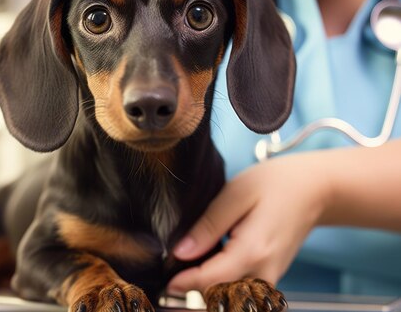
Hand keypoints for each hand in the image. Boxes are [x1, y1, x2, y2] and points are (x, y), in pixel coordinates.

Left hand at [168, 153, 330, 293]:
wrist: (316, 190)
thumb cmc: (277, 184)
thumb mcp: (236, 193)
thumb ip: (208, 225)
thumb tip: (180, 251)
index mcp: (254, 251)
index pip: (211, 280)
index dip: (185, 284)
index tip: (167, 282)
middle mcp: (264, 272)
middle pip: (221, 298)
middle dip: (194, 296)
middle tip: (172, 285)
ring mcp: (270, 278)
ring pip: (232, 300)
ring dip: (208, 295)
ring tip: (186, 280)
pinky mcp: (269, 277)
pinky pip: (241, 292)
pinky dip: (221, 289)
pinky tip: (206, 273)